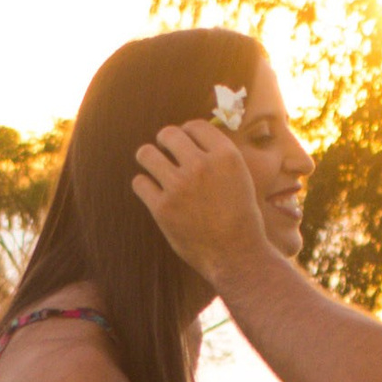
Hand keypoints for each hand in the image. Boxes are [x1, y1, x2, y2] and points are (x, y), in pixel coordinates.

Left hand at [132, 122, 267, 287]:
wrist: (237, 255)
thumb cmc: (241, 217)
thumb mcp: (241, 178)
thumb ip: (219, 157)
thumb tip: (192, 137)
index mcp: (226, 155)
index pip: (195, 125)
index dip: (187, 132)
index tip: (185, 143)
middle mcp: (202, 166)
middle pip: (168, 134)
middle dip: (165, 141)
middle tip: (165, 152)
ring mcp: (179, 186)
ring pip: (146, 154)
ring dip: (148, 158)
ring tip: (154, 166)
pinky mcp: (162, 208)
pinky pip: (139, 183)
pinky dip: (144, 186)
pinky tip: (153, 192)